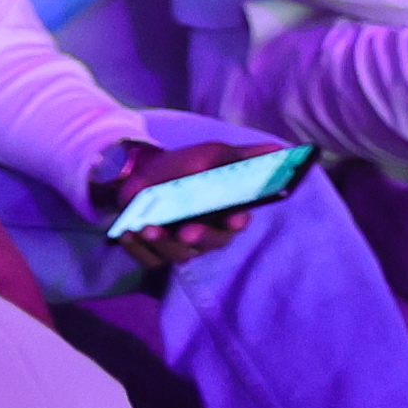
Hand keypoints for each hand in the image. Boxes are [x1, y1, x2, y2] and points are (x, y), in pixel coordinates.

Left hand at [90, 137, 281, 271]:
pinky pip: (149, 258)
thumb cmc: (186, 166)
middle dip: (200, 237)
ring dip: (164, 243)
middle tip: (187, 230)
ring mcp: (181, 245)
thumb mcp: (212, 155)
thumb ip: (243, 157)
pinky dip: (137, 249)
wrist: (144, 173)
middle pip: (210, 243)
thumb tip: (280, 149)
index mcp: (227, 213)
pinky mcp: (155, 252)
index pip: (237, 222)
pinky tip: (127, 234)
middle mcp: (208, 234)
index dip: (235, 222)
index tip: (233, 219)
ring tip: (147, 228)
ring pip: (179, 254)